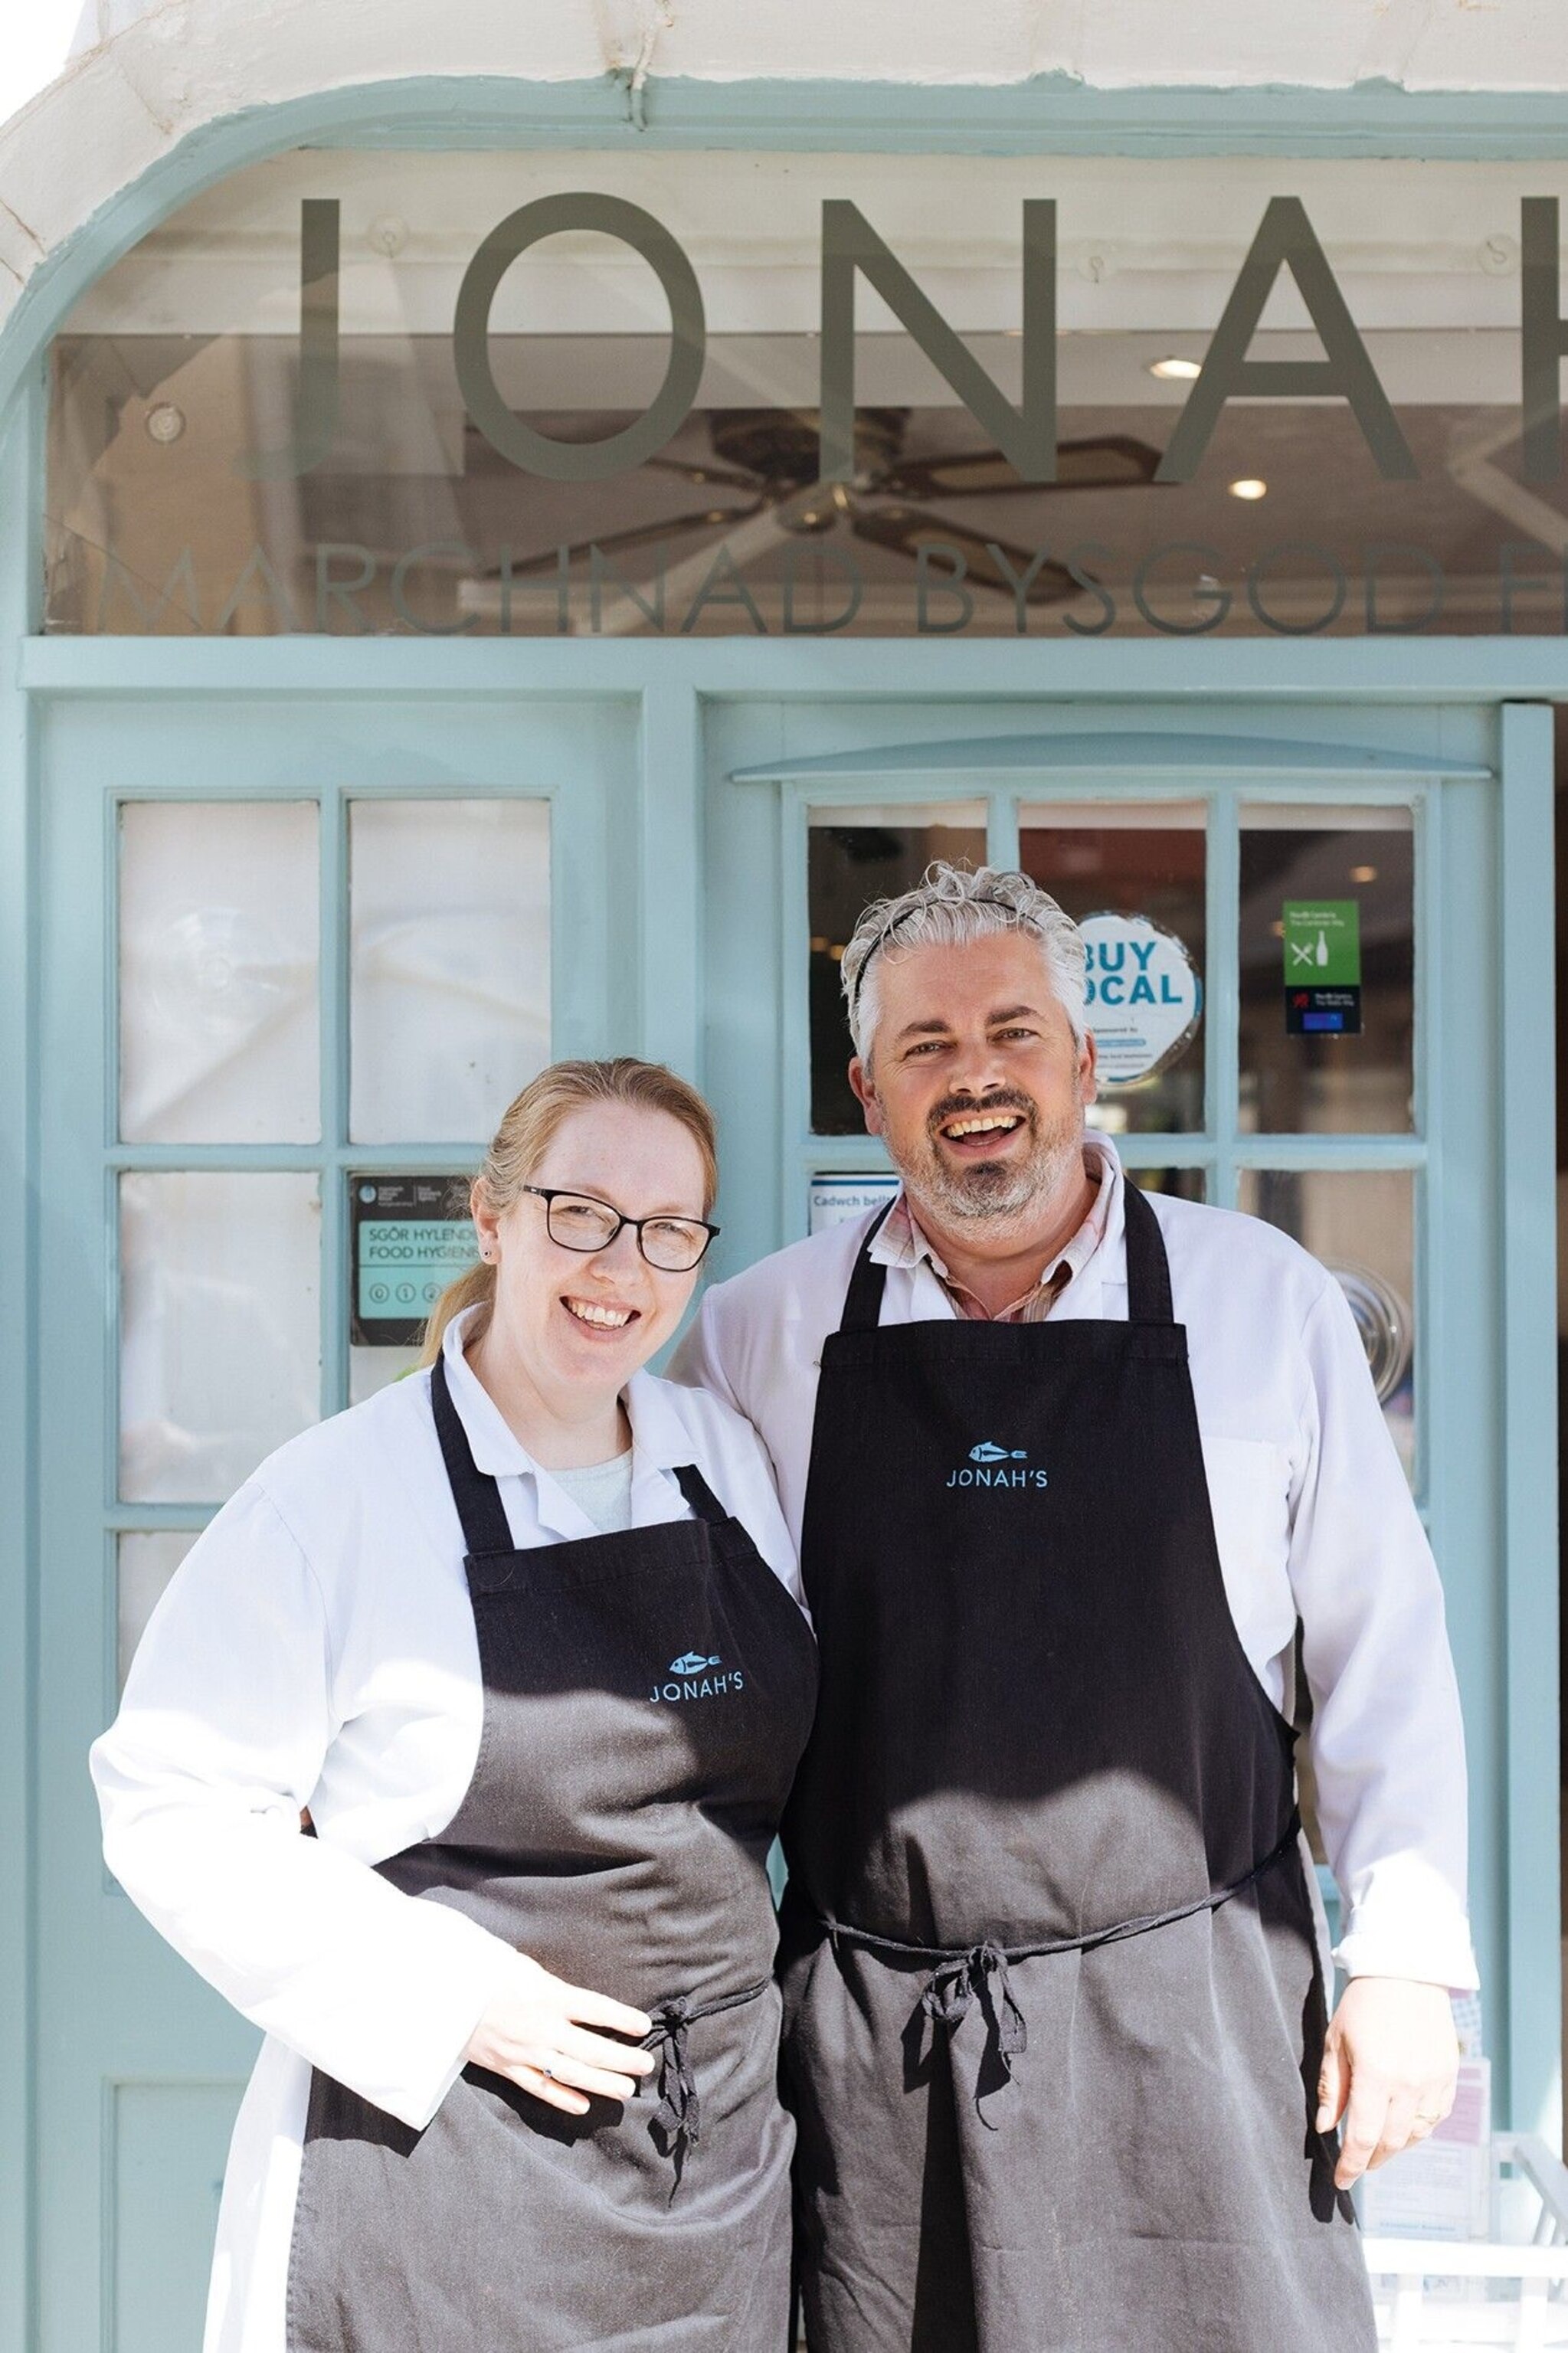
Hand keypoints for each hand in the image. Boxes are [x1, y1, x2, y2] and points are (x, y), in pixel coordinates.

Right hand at [465, 1954, 654, 2118]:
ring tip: (626, 2089)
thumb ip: (555, 1986)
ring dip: (602, 2083)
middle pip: (590, 2047)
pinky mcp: (507, 2068)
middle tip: (646, 2064)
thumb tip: (582, 2003)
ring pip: (571, 2073)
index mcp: (548, 1996)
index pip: (595, 2009)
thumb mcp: (526, 1968)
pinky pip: (539, 2087)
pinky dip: (562, 2098)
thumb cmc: (488, 1973)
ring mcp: (524, 2051)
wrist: (446, 1996)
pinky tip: (583, 2105)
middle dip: (622, 2058)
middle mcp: (541, 2027)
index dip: (622, 2018)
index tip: (644, 2026)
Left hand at [1316, 1976, 1458, 2188]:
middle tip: (1358, 2166)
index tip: (1341, 2181)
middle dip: (1372, 2161)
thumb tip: (1326, 2127)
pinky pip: (1436, 2117)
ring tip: (1378, 2148)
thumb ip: (1331, 2087)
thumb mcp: (1336, 2041)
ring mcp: (1434, 2082)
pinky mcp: (1449, 2076)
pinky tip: (1404, 2128)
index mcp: (1375, 2075)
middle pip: (1391, 2144)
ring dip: (1396, 2148)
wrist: (1405, 1972)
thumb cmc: (1363, 2003)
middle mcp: (1409, 2084)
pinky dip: (1419, 2129)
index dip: (1351, 2166)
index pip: (1363, 2138)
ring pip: (1416, 2135)